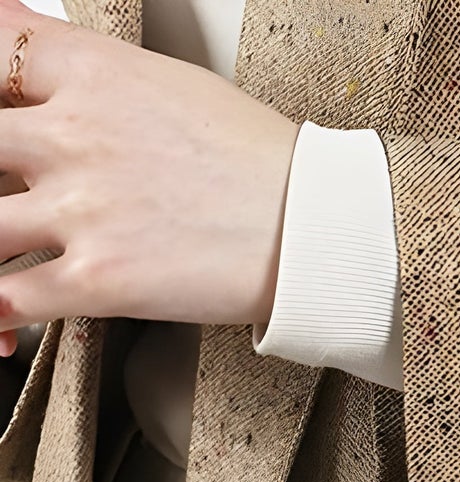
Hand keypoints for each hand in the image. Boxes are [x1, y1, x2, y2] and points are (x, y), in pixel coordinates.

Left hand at [0, 0, 297, 355]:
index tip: (3, 111)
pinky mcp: (102, 281)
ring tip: (6, 255)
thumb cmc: (259, 160)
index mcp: (91, 76)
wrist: (317, 228)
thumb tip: (62, 72)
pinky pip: (11, 299)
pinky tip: (5, 320)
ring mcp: (82, 211)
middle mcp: (72, 137)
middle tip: (6, 196)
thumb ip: (97, 76)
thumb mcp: (169, 83)